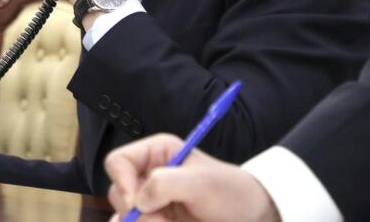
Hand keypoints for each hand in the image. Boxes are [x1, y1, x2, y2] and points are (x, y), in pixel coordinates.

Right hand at [105, 134, 279, 221]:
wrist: (252, 218)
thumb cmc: (232, 193)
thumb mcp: (202, 182)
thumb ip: (166, 183)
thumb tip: (138, 201)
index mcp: (156, 155)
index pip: (117, 162)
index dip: (122, 181)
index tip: (137, 201)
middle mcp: (148, 179)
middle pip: (118, 196)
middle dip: (137, 213)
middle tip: (163, 221)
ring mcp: (152, 205)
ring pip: (124, 219)